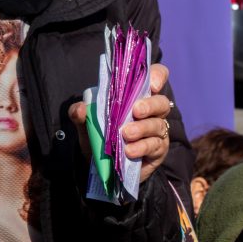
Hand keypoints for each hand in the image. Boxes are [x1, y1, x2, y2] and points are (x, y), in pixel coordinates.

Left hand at [67, 63, 171, 183]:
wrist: (101, 165)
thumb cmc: (99, 134)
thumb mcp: (86, 122)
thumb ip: (81, 113)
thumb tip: (80, 109)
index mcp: (137, 96)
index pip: (156, 77)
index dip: (158, 76)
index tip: (152, 84)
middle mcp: (151, 111)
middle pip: (162, 102)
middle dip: (150, 105)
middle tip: (135, 111)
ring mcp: (157, 131)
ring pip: (158, 125)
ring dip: (142, 128)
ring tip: (126, 134)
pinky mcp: (157, 150)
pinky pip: (155, 146)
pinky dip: (141, 147)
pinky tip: (129, 151)